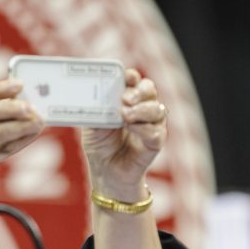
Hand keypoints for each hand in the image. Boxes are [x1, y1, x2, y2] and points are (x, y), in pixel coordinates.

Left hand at [82, 68, 166, 199]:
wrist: (106, 172)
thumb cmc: (100, 145)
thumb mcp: (92, 124)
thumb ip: (96, 109)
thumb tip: (94, 95)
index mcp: (126, 99)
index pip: (133, 81)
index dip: (131, 76)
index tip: (126, 77)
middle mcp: (142, 108)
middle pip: (149, 89)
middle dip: (139, 91)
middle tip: (125, 99)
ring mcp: (151, 124)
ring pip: (157, 109)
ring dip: (141, 110)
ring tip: (125, 116)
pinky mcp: (156, 141)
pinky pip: (157, 131)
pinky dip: (143, 128)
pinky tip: (132, 128)